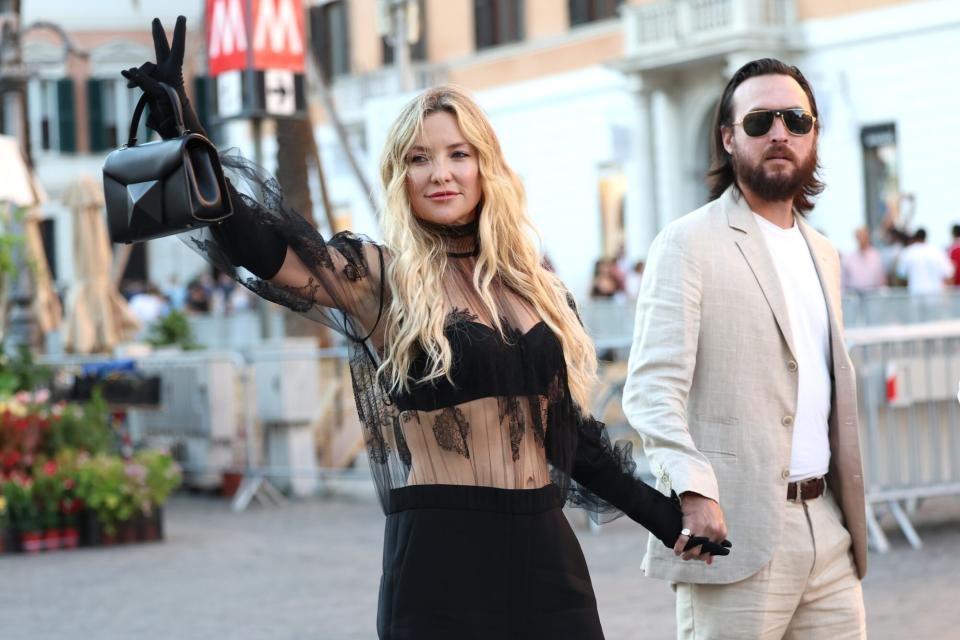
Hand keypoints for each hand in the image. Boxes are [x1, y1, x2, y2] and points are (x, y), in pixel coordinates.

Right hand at [121, 16, 204, 137]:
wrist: (172, 124)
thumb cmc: (172, 110)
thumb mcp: (160, 95)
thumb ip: (146, 82)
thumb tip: (131, 72)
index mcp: (174, 71)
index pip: (177, 48)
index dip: (178, 33)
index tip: (182, 17)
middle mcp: (166, 71)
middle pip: (160, 48)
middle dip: (157, 34)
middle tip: (155, 19)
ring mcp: (157, 77)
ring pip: (143, 68)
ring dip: (138, 76)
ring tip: (131, 85)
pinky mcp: (149, 84)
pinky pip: (137, 78)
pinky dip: (132, 79)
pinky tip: (127, 80)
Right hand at [674, 492, 727, 564]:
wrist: (699, 494)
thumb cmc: (708, 508)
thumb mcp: (717, 524)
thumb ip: (716, 540)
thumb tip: (710, 560)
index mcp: (721, 533)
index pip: (712, 552)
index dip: (704, 555)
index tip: (698, 555)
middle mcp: (712, 533)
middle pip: (702, 554)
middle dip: (695, 557)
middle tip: (689, 555)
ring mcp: (701, 530)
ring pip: (693, 551)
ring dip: (687, 555)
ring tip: (683, 555)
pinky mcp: (689, 525)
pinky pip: (683, 541)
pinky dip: (678, 548)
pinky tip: (676, 551)